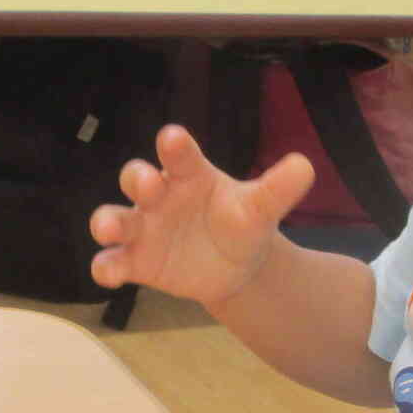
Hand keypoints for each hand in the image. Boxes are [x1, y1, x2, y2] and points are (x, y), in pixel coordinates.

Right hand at [88, 125, 314, 308]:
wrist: (234, 265)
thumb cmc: (241, 223)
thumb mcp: (261, 209)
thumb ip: (278, 189)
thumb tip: (305, 166)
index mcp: (190, 174)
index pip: (180, 155)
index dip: (174, 145)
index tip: (173, 138)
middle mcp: (160, 196)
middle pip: (137, 179)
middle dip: (138, 179)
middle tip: (147, 183)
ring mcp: (144, 228)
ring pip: (116, 218)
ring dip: (108, 221)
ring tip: (108, 230)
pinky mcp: (136, 260)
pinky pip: (113, 261)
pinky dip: (106, 266)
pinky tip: (107, 274)